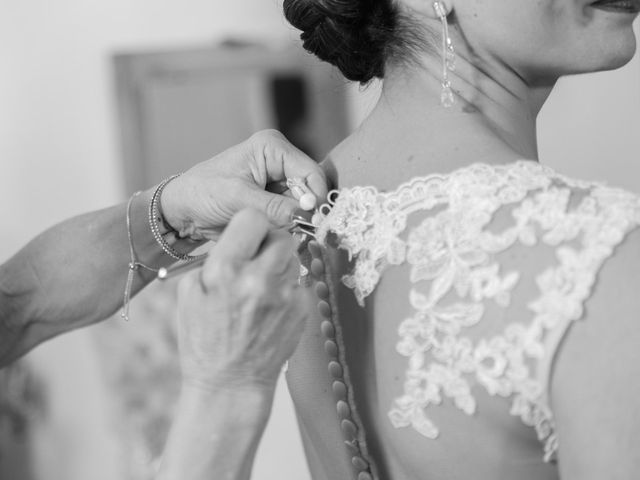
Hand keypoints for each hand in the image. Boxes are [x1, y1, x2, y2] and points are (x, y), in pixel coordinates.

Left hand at [161, 130, 328, 240]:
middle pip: (311, 189)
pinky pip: (293, 215)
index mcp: (272, 148)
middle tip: (301, 232)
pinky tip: (278, 233)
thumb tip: (307, 217)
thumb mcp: (238, 199)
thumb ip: (274, 208)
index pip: (310, 172)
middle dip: (307, 212)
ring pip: (304, 205)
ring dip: (298, 221)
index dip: (317, 197)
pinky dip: (289, 226)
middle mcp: (280, 161)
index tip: (315, 222)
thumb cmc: (202, 193)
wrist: (183, 209)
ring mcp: (279, 182)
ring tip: (283, 233)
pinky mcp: (275, 200)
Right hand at [176, 209, 308, 391]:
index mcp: (226, 269)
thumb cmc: (204, 340)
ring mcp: (285, 296)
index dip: (250, 224)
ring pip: (293, 258)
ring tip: (261, 287)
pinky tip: (271, 308)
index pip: (253, 217)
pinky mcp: (302, 310)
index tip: (247, 235)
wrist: (230, 384)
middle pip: (282, 235)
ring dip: (280, 265)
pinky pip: (299, 284)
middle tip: (258, 259)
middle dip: (270, 242)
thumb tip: (239, 237)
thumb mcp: (189, 293)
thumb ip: (215, 258)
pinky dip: (287, 289)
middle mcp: (259, 279)